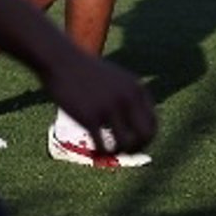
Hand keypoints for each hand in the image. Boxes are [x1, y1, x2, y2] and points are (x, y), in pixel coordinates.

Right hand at [42, 52, 156, 154]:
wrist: (62, 60)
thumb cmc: (88, 73)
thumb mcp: (116, 80)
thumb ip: (129, 98)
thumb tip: (137, 128)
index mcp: (136, 89)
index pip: (152, 124)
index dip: (145, 140)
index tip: (132, 144)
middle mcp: (127, 98)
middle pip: (145, 137)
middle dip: (135, 149)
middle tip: (121, 152)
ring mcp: (109, 107)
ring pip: (125, 145)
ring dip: (116, 153)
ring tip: (106, 152)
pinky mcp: (90, 116)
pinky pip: (103, 147)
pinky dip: (100, 154)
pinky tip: (93, 152)